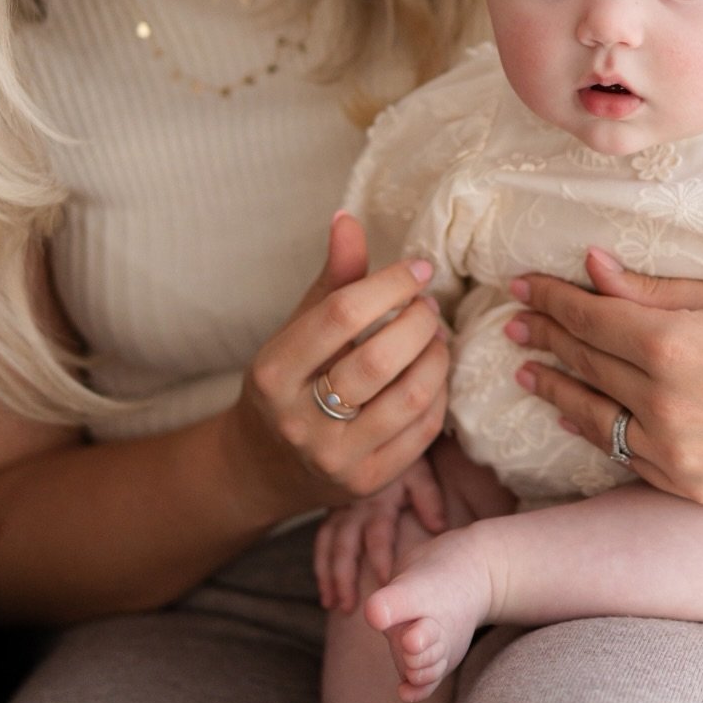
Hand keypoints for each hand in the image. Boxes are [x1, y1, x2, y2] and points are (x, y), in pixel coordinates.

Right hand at [226, 212, 449, 520]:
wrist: (264, 466)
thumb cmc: (288, 382)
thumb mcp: (297, 329)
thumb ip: (331, 279)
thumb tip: (348, 218)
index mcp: (274, 372)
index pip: (341, 315)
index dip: (389, 284)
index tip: (418, 268)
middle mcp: (299, 420)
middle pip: (380, 358)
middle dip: (419, 321)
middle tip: (429, 306)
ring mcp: (335, 458)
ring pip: (410, 397)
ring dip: (437, 356)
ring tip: (437, 336)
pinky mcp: (367, 483)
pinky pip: (422, 432)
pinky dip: (439, 394)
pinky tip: (433, 373)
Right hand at [313, 458, 445, 610]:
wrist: (377, 438)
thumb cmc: (404, 461)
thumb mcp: (419, 473)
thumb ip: (428, 498)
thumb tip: (438, 527)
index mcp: (378, 501)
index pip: (377, 535)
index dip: (380, 559)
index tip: (385, 584)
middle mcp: (354, 509)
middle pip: (345, 547)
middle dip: (345, 578)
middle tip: (349, 607)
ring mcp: (339, 511)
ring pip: (328, 547)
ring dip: (328, 576)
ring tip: (331, 604)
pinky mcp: (331, 513)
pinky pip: (321, 542)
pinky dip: (320, 567)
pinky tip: (324, 591)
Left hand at [506, 249, 702, 505]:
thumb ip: (656, 292)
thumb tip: (592, 268)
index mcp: (675, 347)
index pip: (588, 317)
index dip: (549, 298)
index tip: (518, 284)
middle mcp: (664, 406)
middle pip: (584, 362)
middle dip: (544, 336)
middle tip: (514, 320)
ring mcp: (676, 455)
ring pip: (591, 414)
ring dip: (555, 387)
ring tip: (525, 370)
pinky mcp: (691, 487)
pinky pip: (622, 454)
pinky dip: (593, 427)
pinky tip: (575, 412)